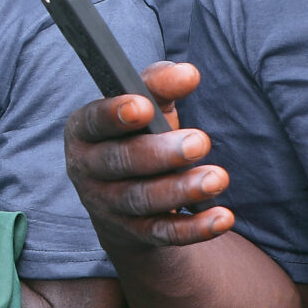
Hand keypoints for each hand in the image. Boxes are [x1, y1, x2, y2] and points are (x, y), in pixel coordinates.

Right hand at [63, 61, 237, 247]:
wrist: (122, 199)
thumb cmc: (136, 136)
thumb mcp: (145, 106)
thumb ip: (160, 85)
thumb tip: (187, 73)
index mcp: (84, 131)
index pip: (94, 121)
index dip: (115, 114)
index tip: (145, 107)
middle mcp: (87, 169)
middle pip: (120, 161)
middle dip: (160, 152)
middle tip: (201, 141)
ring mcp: (106, 205)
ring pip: (141, 199)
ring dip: (181, 189)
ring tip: (217, 178)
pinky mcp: (132, 234)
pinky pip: (161, 232)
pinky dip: (193, 228)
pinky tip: (223, 217)